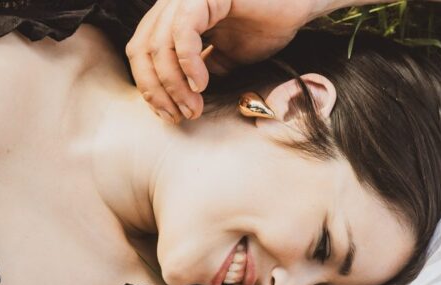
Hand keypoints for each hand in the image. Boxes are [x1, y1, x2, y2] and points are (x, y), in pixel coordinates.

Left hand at [126, 0, 324, 122]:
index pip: (142, 52)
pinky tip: (201, 84)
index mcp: (173, 16)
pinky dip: (188, 64)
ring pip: (159, 46)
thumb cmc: (267, 24)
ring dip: (173, 85)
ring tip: (193, 107)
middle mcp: (172, 3)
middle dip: (157, 90)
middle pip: (141, 50)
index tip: (169, 115)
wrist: (299, 4)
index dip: (150, 87)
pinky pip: (183, 32)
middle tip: (179, 116)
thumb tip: (183, 96)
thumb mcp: (227, 56)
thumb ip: (202, 70)